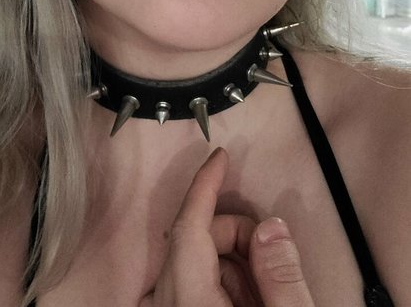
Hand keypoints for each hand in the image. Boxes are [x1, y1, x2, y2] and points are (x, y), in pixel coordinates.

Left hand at [139, 147, 314, 306]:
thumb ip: (281, 276)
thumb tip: (272, 227)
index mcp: (188, 300)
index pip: (188, 225)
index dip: (205, 185)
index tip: (219, 156)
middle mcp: (167, 304)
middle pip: (197, 239)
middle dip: (238, 234)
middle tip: (274, 259)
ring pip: (196, 259)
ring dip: (234, 260)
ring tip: (266, 293)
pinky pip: (194, 280)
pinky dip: (224, 280)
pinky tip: (250, 303)